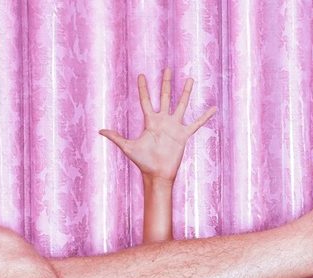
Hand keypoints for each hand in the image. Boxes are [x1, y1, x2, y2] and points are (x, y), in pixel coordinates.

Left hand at [99, 68, 215, 182]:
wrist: (157, 173)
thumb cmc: (142, 162)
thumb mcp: (128, 147)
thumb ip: (116, 137)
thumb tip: (100, 131)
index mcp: (150, 121)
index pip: (145, 100)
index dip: (143, 88)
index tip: (142, 75)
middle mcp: (163, 121)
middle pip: (164, 96)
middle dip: (166, 83)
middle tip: (167, 69)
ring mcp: (174, 126)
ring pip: (181, 105)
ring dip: (185, 92)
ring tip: (190, 79)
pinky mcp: (183, 135)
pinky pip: (196, 123)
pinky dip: (204, 116)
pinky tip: (212, 108)